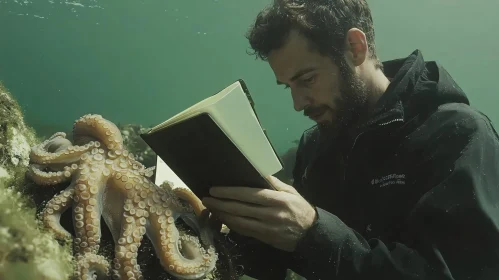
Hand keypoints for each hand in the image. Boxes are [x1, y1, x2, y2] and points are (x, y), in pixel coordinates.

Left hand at [201, 176, 316, 251]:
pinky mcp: (264, 238)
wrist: (311, 234)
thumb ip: (274, 183)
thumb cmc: (300, 209)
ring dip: (222, 215)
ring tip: (210, 208)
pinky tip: (223, 219)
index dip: (230, 192)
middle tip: (206, 199)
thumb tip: (259, 171)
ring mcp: (267, 228)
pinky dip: (231, 225)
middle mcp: (271, 214)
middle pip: (240, 209)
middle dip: (220, 204)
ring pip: (239, 222)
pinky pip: (244, 231)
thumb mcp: (291, 192)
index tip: (215, 189)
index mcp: (277, 199)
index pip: (249, 194)